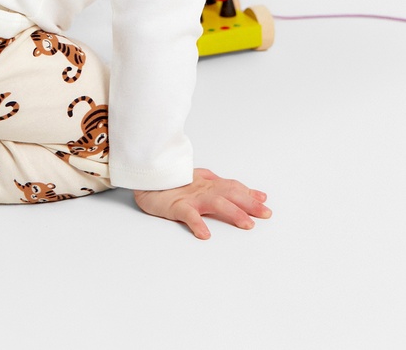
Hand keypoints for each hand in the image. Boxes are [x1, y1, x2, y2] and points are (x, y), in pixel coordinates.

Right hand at [134, 167, 271, 238]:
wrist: (147, 178)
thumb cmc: (175, 182)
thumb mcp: (203, 180)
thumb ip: (226, 185)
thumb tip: (252, 192)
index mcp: (209, 183)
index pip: (233, 187)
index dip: (250, 194)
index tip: (265, 203)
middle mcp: (203, 188)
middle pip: (231, 194)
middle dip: (250, 204)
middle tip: (266, 214)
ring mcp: (191, 197)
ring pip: (215, 203)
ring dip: (232, 212)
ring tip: (246, 224)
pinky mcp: (176, 205)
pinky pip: (188, 215)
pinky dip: (197, 224)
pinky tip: (205, 234)